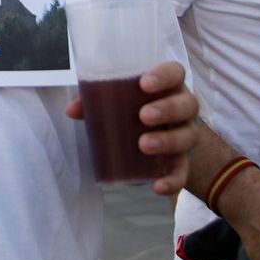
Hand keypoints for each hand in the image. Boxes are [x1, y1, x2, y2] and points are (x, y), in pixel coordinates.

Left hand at [66, 60, 197, 197]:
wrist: (150, 137)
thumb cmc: (130, 108)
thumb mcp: (114, 100)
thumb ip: (93, 99)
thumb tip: (71, 110)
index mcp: (168, 85)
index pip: (175, 72)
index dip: (164, 75)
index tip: (144, 83)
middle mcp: (182, 108)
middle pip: (187, 105)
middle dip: (166, 109)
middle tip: (143, 116)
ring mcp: (184, 135)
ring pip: (188, 137)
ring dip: (168, 141)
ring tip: (143, 145)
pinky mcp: (182, 161)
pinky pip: (183, 172)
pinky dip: (173, 181)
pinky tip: (157, 186)